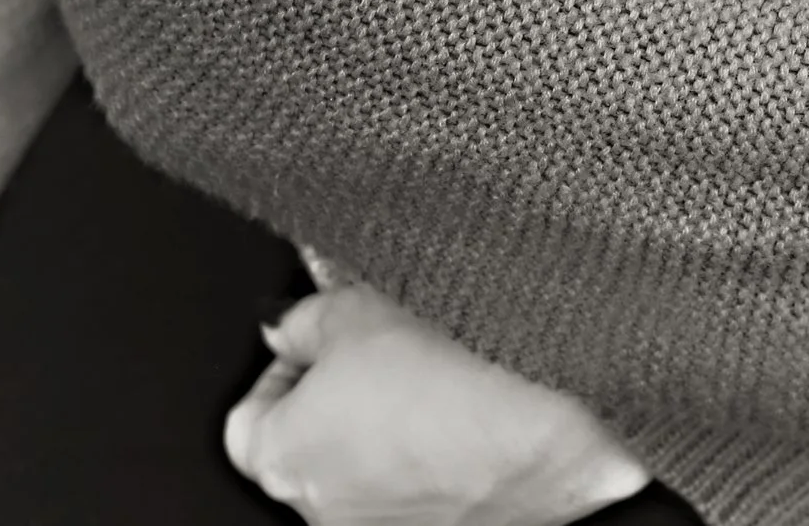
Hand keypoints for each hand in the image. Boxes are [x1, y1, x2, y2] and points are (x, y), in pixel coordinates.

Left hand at [224, 284, 649, 525]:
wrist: (557, 403)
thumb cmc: (455, 359)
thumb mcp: (354, 305)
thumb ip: (303, 322)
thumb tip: (292, 329)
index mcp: (287, 460)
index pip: (250, 422)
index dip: (285, 372)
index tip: (316, 341)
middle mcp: (332, 515)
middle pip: (316, 452)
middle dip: (343, 399)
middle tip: (383, 345)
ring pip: (379, 474)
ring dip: (398, 429)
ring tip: (442, 371)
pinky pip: (440, 488)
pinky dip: (451, 454)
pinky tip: (480, 405)